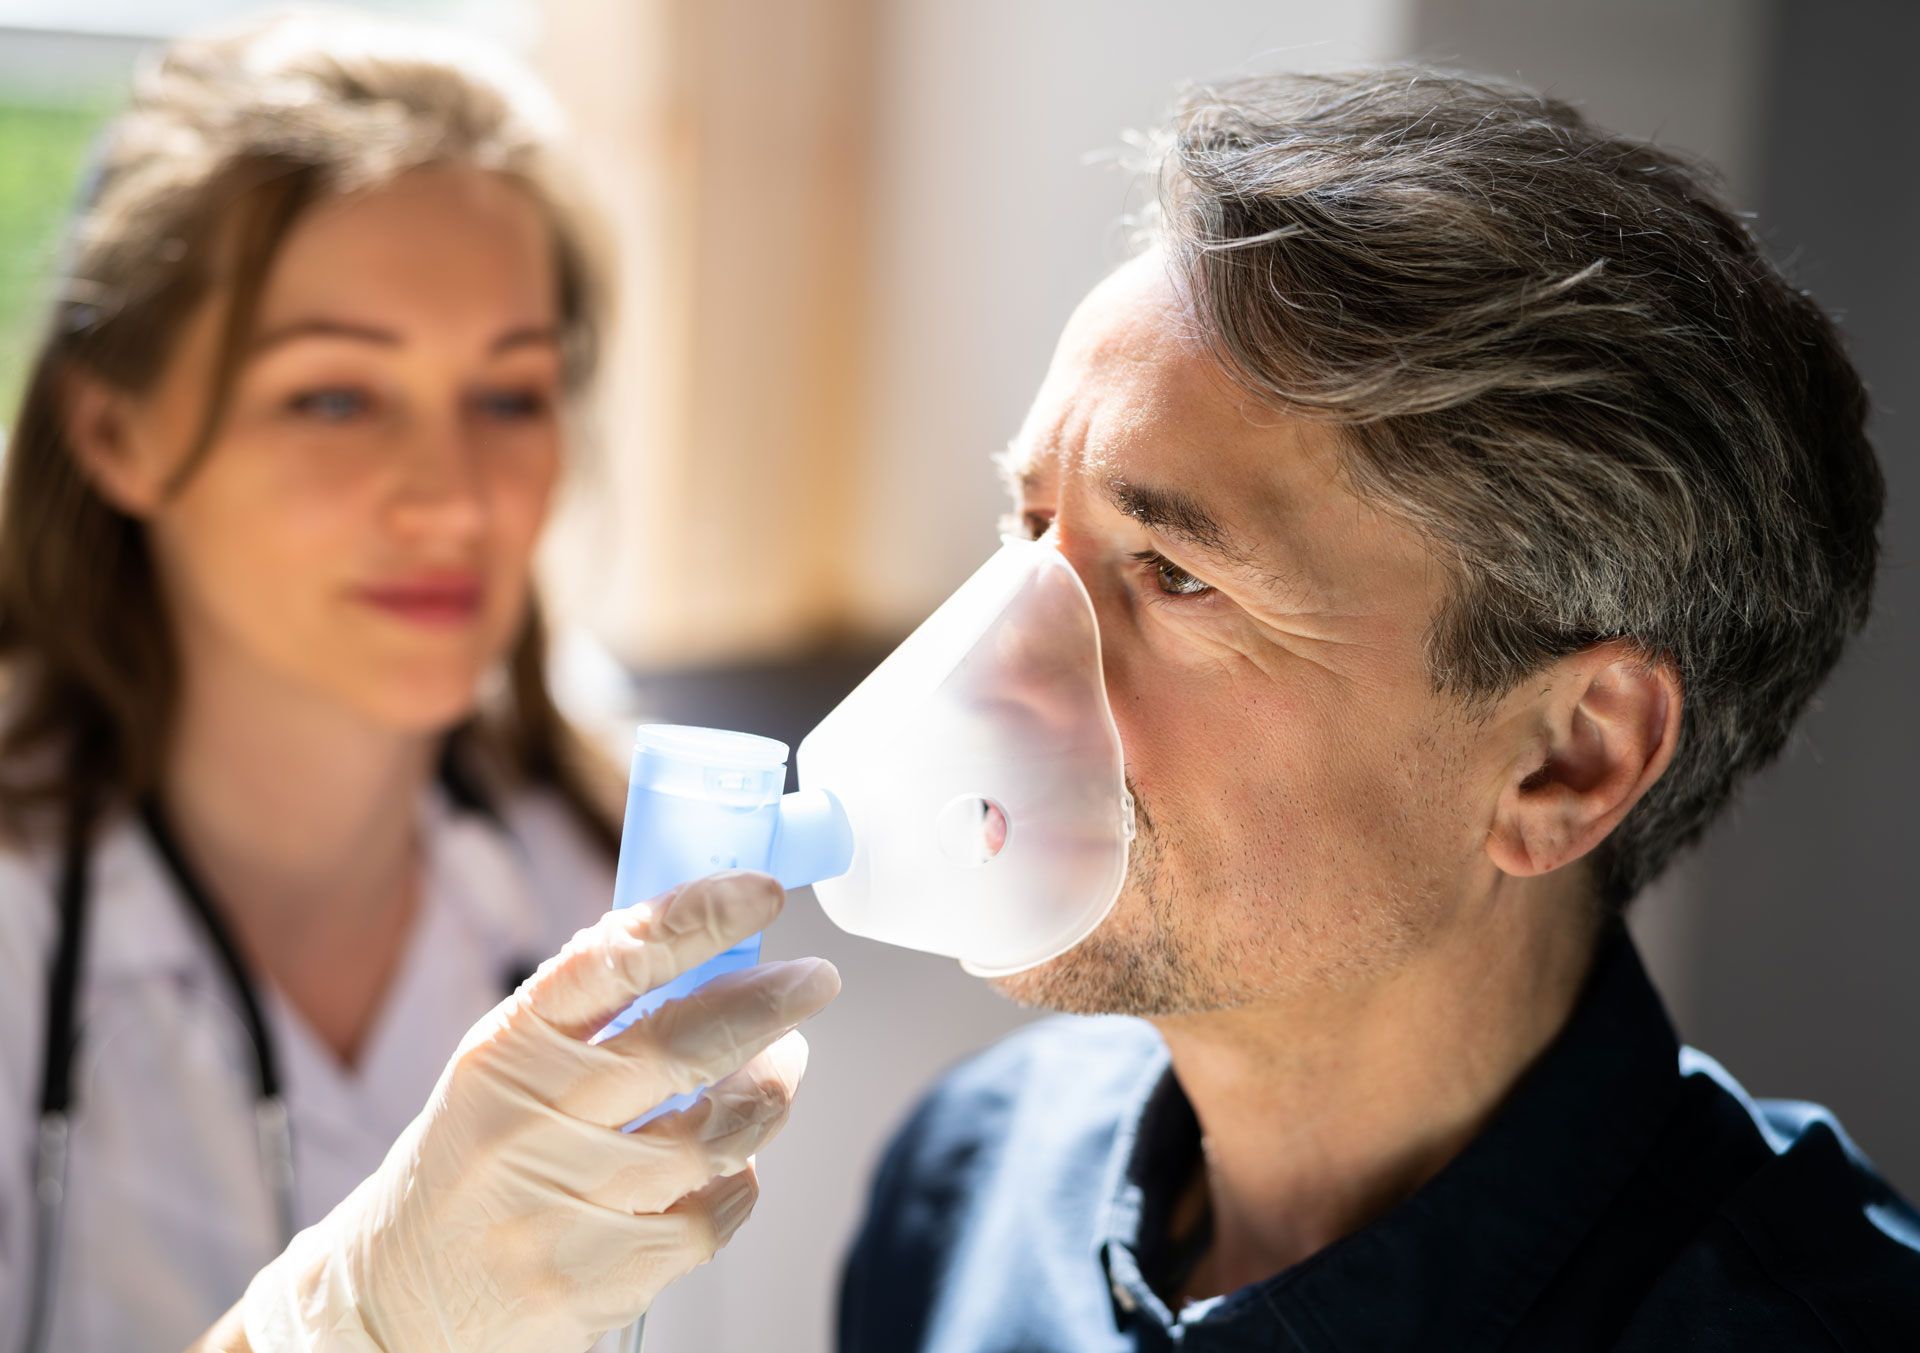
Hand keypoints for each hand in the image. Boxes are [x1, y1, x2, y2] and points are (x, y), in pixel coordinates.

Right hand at [237, 871, 838, 1351]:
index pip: (611, 961)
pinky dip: (739, 1182)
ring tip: (780, 1069)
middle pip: (678, 1047)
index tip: (762, 893)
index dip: (698, 918)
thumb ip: (596, 1017)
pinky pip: (708, 1218)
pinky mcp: (591, 1281)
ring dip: (768, 1093)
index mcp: (508, 1048)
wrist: (400, 1295)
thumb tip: (720, 955)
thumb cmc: (478, 1157)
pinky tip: (732, 1166)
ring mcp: (560, 1206)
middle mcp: (530, 1121)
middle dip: (767, 1003)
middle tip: (816, 980)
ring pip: (712, 1136)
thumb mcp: (505, 1066)